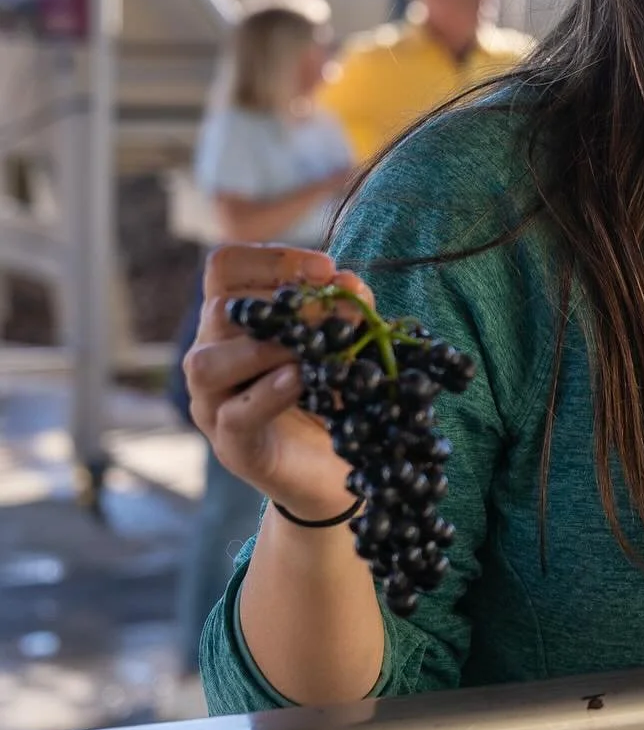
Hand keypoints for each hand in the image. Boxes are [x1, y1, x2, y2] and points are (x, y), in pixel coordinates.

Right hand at [183, 242, 369, 520]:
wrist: (336, 471)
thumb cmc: (332, 396)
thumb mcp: (342, 345)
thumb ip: (344, 311)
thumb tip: (348, 284)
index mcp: (233, 322)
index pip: (224, 267)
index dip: (271, 258)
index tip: (325, 268)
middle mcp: (212, 356)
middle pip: (219, 310)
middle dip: (282, 304)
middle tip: (335, 312)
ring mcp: (214, 403)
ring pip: (209, 363)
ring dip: (263, 348)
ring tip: (310, 348)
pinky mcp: (232, 446)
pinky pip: (235, 415)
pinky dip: (267, 394)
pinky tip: (298, 380)